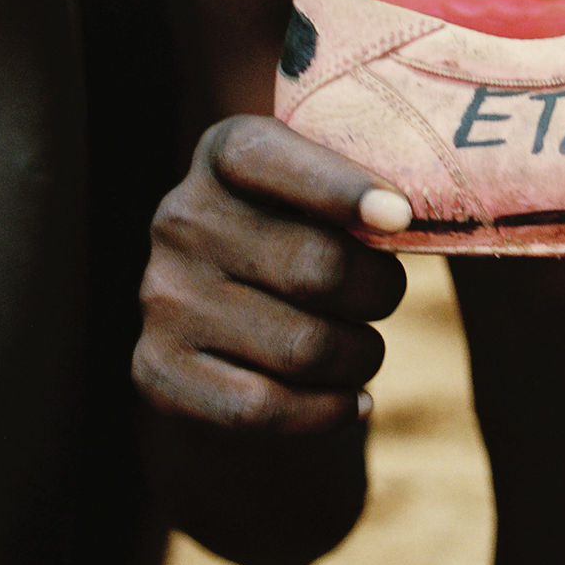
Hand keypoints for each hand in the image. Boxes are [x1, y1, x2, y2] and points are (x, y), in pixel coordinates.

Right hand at [135, 116, 411, 437]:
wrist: (232, 337)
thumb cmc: (307, 241)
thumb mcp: (322, 192)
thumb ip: (361, 187)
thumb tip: (406, 218)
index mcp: (224, 153)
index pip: (274, 159)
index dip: (342, 187)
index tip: (402, 217)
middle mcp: (181, 219)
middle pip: (315, 266)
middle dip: (378, 290)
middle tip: (388, 293)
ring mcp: (163, 298)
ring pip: (301, 347)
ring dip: (360, 355)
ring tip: (365, 349)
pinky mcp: (158, 371)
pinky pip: (262, 407)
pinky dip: (326, 411)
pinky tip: (351, 401)